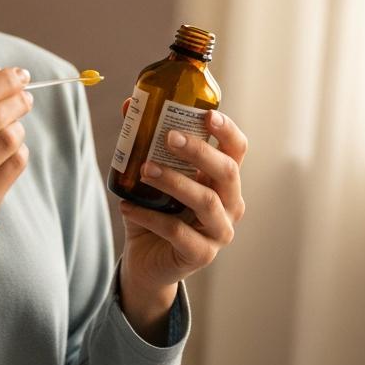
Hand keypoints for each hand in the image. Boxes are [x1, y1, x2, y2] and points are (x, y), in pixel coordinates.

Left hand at [115, 99, 247, 323]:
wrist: (146, 260)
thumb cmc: (154, 211)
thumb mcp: (150, 175)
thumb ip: (144, 142)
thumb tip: (131, 104)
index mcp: (223, 179)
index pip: (237, 149)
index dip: (227, 130)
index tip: (207, 114)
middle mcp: (230, 204)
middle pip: (227, 172)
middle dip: (200, 151)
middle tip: (168, 137)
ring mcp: (219, 232)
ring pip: (206, 201)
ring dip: (174, 181)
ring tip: (144, 169)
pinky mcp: (201, 254)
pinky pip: (177, 232)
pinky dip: (149, 216)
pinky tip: (127, 206)